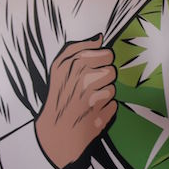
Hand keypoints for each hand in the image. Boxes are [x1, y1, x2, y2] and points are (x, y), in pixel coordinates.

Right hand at [35, 34, 116, 168]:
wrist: (54, 131)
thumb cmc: (58, 95)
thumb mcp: (59, 68)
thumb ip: (78, 49)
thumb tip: (100, 38)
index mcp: (71, 65)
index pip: (106, 54)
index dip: (102, 62)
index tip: (92, 69)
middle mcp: (82, 80)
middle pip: (112, 71)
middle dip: (104, 78)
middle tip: (89, 87)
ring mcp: (92, 100)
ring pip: (113, 88)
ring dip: (104, 95)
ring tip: (89, 100)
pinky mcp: (100, 116)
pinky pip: (114, 105)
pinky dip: (106, 109)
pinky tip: (92, 112)